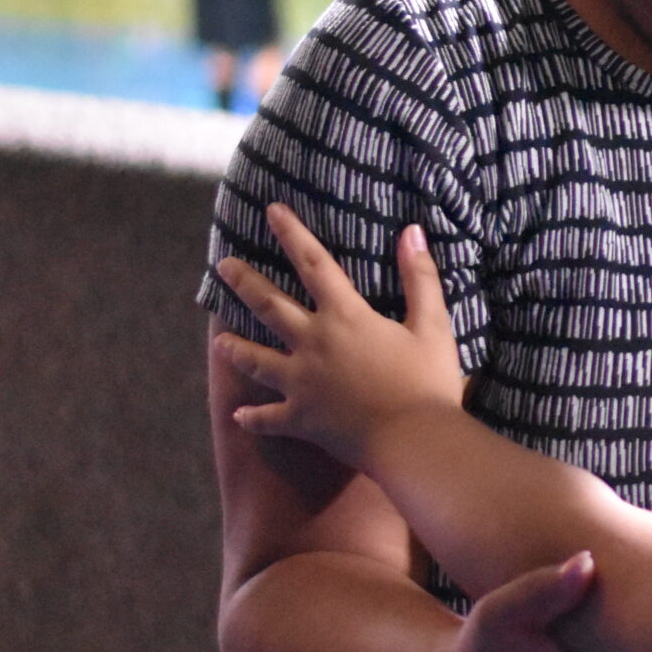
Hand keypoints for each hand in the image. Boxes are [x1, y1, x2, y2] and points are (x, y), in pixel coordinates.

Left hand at [215, 203, 464, 471]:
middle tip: (223, 266)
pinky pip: (268, 417)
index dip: (292, 234)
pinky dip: (253, 417)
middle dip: (244, 282)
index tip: (271, 211)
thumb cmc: (427, 381)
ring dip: (235, 348)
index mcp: (345, 317)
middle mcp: (313, 344)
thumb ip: (420, 278)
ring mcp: (302, 383)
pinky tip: (240, 415)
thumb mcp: (432, 325)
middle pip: (269, 306)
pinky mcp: (302, 418)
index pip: (314, 264)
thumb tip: (412, 232)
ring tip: (218, 340)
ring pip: (256, 360)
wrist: (413, 440)